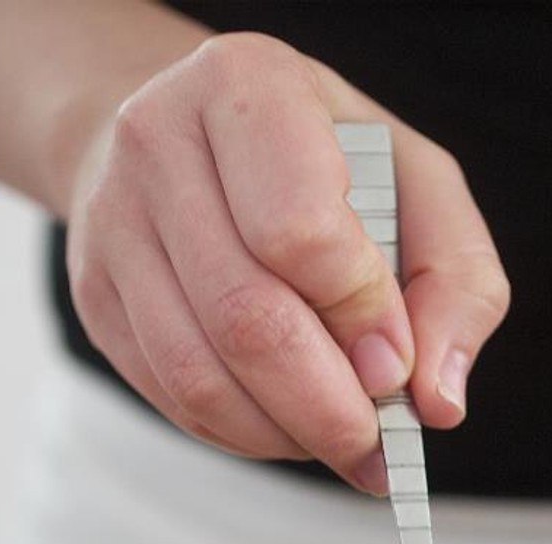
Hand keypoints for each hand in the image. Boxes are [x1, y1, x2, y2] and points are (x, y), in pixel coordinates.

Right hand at [63, 32, 509, 491]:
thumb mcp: (419, 183)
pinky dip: (243, 434)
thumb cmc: (324, 159)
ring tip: (341, 442)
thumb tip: (438, 400)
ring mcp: (112, 223)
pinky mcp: (94, 295)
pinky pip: (171, 397)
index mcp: (248, 89)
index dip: (359, 317)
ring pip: (198, 376)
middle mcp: (159, 144)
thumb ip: (456, 283)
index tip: (397, 367)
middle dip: (328, 408)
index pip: (299, 232)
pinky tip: (288, 425)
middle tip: (379, 446)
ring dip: (286, 435)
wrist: (192, 136)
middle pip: (246, 319)